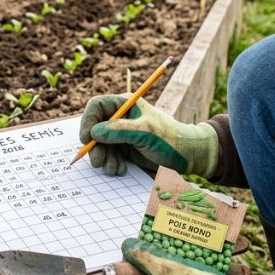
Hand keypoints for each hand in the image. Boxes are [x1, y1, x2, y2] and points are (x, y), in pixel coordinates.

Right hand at [79, 95, 217, 176]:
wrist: (187, 156)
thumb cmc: (169, 139)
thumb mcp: (145, 132)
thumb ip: (118, 130)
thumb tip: (94, 132)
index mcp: (124, 105)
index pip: (96, 106)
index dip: (88, 121)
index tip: (87, 139)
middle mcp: (120, 118)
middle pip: (94, 128)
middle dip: (95, 146)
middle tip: (98, 161)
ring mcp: (121, 134)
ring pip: (100, 145)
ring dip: (104, 159)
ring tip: (115, 169)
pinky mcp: (124, 149)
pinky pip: (108, 156)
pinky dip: (111, 164)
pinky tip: (121, 169)